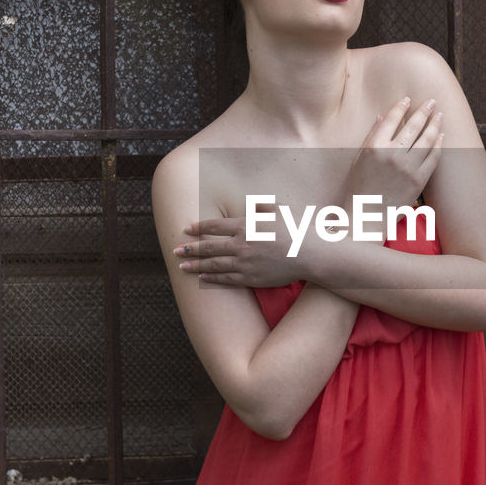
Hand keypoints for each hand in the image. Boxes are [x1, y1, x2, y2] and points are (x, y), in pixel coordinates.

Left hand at [173, 204, 299, 287]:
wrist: (310, 254)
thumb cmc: (297, 229)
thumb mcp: (278, 211)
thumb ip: (261, 208)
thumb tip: (251, 206)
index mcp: (246, 225)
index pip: (214, 226)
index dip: (198, 228)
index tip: (186, 229)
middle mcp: (241, 244)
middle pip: (209, 247)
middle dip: (190, 248)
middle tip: (175, 249)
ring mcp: (244, 263)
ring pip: (214, 265)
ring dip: (195, 265)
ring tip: (182, 265)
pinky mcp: (251, 278)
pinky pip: (227, 279)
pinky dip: (212, 278)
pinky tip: (202, 276)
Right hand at [342, 96, 443, 211]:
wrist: (366, 216)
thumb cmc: (359, 187)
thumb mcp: (359, 158)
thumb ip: (371, 136)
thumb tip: (383, 116)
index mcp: (375, 147)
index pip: (391, 120)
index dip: (401, 107)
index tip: (407, 99)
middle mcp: (392, 155)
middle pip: (413, 126)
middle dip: (424, 111)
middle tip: (431, 101)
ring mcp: (407, 168)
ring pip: (427, 140)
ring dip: (435, 124)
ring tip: (439, 114)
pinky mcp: (419, 180)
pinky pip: (433, 158)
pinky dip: (439, 145)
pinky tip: (441, 136)